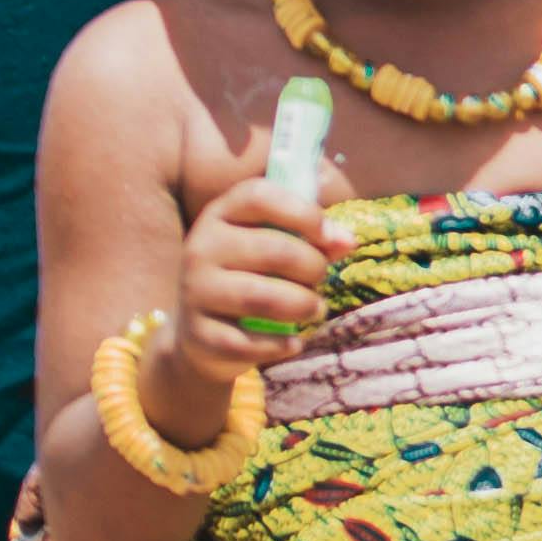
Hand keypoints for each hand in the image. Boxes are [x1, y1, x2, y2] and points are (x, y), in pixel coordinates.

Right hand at [170, 168, 337, 374]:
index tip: (328, 235)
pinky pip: (247, 341)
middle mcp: (202, 247)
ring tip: (316, 309)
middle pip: (273, 249)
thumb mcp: (273, 244)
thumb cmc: (249, 274)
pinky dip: (280, 344)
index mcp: (221, 214)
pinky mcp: (197, 334)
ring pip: (261, 297)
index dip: (302, 212)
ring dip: (302, 305)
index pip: (259, 196)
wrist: (198, 331)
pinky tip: (294, 342)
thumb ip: (311, 235)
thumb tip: (346, 242)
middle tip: (321, 278)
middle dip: (313, 267)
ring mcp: (195, 291)